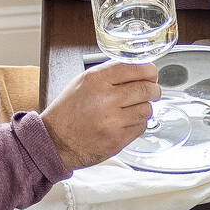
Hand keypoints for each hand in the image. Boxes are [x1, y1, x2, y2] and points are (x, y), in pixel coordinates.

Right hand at [44, 58, 158, 168]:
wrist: (56, 141)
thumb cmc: (68, 111)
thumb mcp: (82, 82)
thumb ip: (109, 74)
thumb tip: (137, 69)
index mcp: (96, 80)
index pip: (135, 68)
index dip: (149, 71)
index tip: (151, 74)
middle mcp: (106, 99)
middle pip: (147, 89)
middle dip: (153, 90)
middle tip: (152, 91)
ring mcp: (113, 121)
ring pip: (147, 109)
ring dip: (144, 107)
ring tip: (133, 108)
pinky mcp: (118, 139)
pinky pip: (140, 127)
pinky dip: (137, 123)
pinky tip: (125, 122)